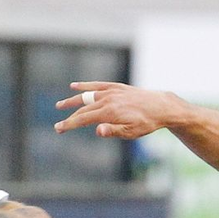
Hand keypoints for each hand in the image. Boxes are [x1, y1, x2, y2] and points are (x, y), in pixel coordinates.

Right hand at [54, 82, 179, 140]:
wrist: (161, 106)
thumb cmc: (146, 123)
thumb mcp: (131, 132)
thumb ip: (113, 131)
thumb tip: (97, 130)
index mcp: (109, 112)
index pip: (83, 119)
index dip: (69, 124)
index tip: (59, 128)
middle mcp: (107, 100)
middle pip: (83, 109)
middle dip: (69, 118)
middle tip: (58, 127)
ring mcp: (111, 92)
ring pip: (86, 96)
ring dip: (72, 101)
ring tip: (60, 105)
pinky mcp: (116, 87)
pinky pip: (97, 85)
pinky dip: (85, 85)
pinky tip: (74, 86)